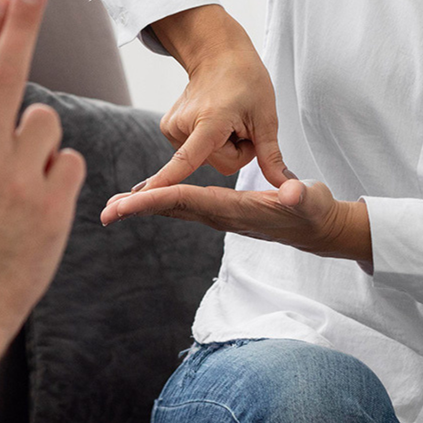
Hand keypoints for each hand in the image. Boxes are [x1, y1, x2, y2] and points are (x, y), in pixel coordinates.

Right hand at [0, 0, 85, 347]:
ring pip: (47, 123)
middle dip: (21, 23)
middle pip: (7, 73)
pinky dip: (60, 179)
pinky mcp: (51, 203)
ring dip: (43, 144)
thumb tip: (8, 116)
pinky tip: (40, 212)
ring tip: (23, 189)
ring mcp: (17, 178)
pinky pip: (71, 163)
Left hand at [101, 177, 372, 264]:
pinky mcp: (221, 212)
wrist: (317, 228)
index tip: (126, 204)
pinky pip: (183, 207)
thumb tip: (290, 194)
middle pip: (171, 209)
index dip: (156, 200)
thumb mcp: (310, 200)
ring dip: (144, 208)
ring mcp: (219, 216)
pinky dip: (160, 202)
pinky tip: (144, 200)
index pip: (187, 201)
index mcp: (233, 209)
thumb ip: (300, 196)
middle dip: (138, 209)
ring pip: (173, 210)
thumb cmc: (313, 210)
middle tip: (105, 212)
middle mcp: (220, 215)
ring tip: (114, 205)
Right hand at [140, 4, 289, 191]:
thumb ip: (270, 156)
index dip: (167, 181)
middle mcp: (183, 126)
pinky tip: (212, 120)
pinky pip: (196, 151)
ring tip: (226, 118)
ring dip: (222, 145)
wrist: (218, 55)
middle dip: (236, 151)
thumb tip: (286, 190)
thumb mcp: (266, 116)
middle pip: (220, 164)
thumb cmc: (246, 81)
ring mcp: (172, 128)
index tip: (139, 198)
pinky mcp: (168, 129)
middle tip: (241, 123)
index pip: (187, 160)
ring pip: (207, 159)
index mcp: (209, 122)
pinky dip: (209, 141)